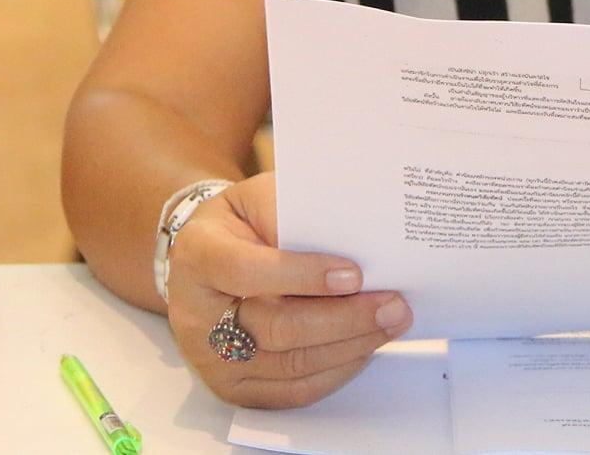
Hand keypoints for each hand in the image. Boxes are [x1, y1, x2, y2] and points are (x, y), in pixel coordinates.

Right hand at [166, 171, 412, 407]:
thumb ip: (291, 213)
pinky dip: (335, 372)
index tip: (355, 274)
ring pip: (289, 365)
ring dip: (349, 347)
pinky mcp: (232, 388)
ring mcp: (211, 358)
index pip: (246, 271)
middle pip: (275, 328)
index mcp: (199, 255)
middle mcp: (196, 314)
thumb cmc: (242, 224)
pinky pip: (291, 392)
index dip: (301, 274)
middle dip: (343, 319)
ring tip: (390, 324)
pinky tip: (364, 348)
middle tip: (393, 305)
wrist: (203, 260)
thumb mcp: (258, 197)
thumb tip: (344, 242)